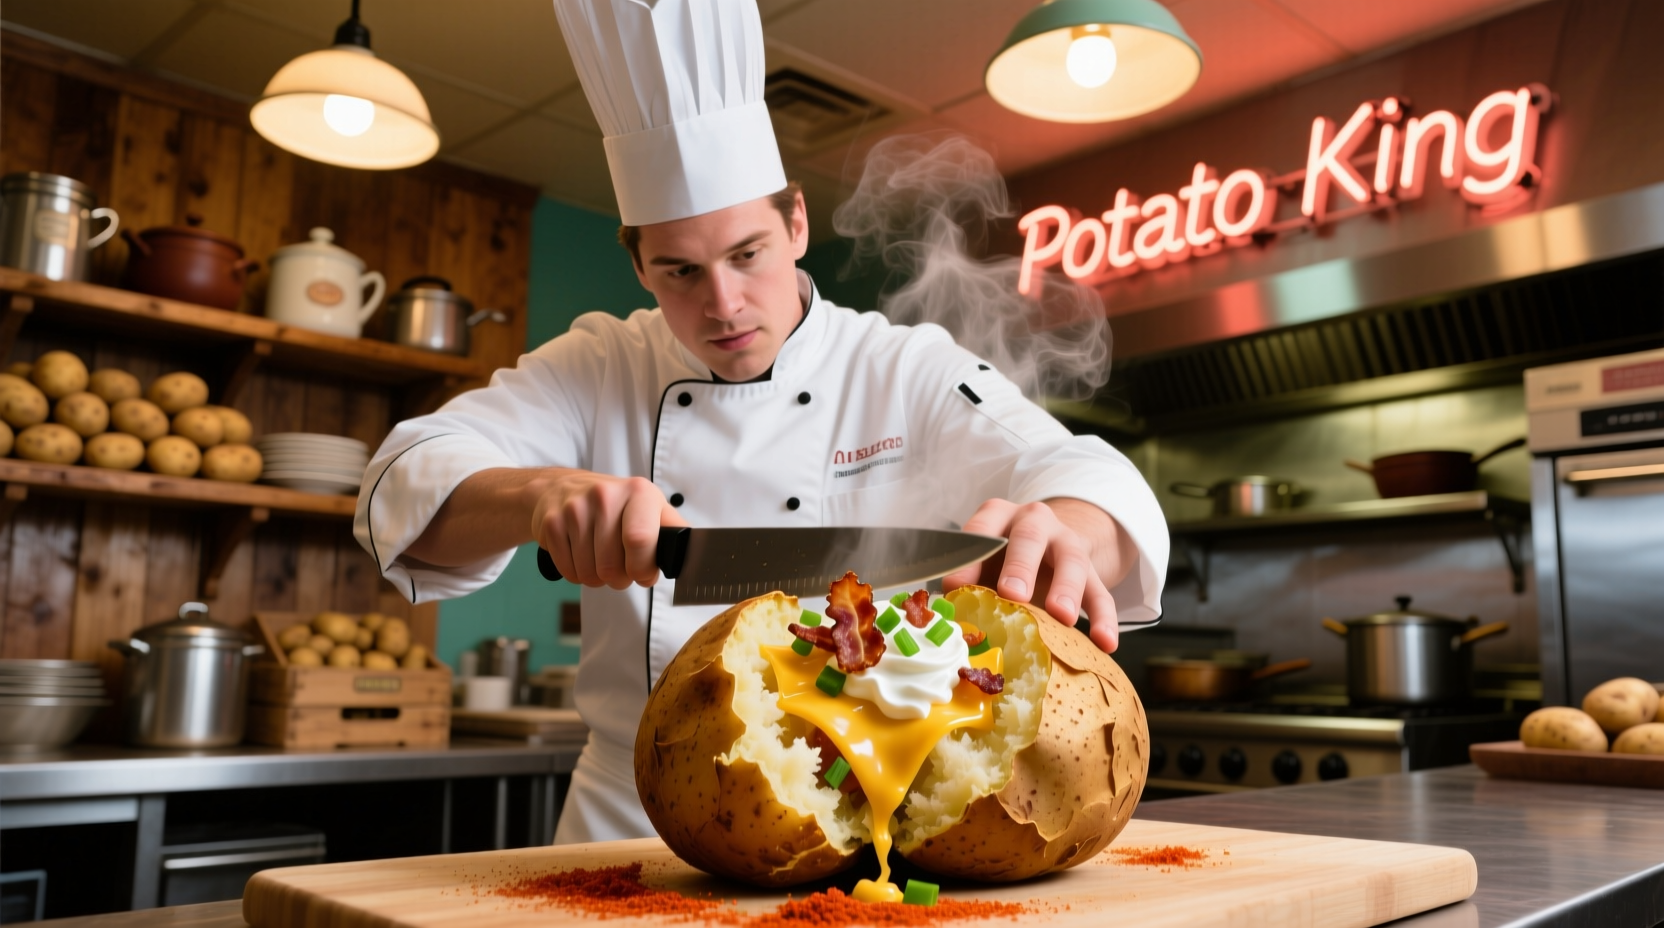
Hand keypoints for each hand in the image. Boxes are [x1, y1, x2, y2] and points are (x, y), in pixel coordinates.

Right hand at [530, 472, 686, 589]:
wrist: (562, 487)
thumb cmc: (616, 504)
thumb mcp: (650, 507)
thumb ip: (673, 529)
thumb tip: (696, 554)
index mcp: (638, 492)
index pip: (640, 540)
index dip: (643, 568)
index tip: (644, 573)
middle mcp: (605, 496)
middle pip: (612, 566)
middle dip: (620, 578)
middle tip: (621, 567)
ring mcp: (575, 509)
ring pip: (590, 574)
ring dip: (598, 578)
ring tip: (601, 559)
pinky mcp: (552, 525)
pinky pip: (570, 572)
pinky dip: (577, 574)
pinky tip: (581, 556)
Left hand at [941, 498, 1120, 652]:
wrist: (1049, 544)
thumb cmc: (1002, 559)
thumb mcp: (983, 561)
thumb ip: (969, 582)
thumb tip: (950, 616)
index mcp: (998, 517)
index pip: (982, 531)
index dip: (968, 559)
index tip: (956, 587)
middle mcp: (1035, 522)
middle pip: (1030, 537)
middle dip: (1020, 566)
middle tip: (1013, 594)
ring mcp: (1067, 544)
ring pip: (1072, 561)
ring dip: (1067, 589)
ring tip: (1063, 617)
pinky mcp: (1093, 571)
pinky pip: (1102, 593)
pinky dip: (1105, 619)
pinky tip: (1105, 643)